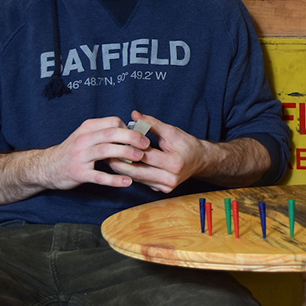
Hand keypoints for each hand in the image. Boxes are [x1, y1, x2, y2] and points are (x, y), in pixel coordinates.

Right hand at [42, 116, 150, 189]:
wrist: (46, 167)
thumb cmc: (72, 151)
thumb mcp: (85, 136)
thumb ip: (104, 133)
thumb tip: (130, 132)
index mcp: (88, 128)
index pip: (113, 122)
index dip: (129, 128)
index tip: (138, 137)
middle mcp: (83, 139)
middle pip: (112, 133)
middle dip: (132, 138)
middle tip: (146, 145)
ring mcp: (80, 156)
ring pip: (106, 151)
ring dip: (126, 154)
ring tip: (140, 158)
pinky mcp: (78, 173)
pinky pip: (99, 176)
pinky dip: (114, 179)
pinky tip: (127, 182)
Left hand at [107, 111, 270, 192]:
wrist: (200, 160)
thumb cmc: (186, 144)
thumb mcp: (171, 131)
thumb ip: (151, 124)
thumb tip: (134, 115)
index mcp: (174, 163)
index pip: (145, 156)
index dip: (129, 148)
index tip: (114, 142)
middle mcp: (170, 179)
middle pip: (137, 172)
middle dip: (120, 162)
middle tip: (105, 153)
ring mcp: (166, 187)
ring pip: (137, 178)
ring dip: (123, 169)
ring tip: (110, 157)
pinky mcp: (162, 190)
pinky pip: (142, 181)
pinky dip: (132, 173)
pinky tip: (122, 165)